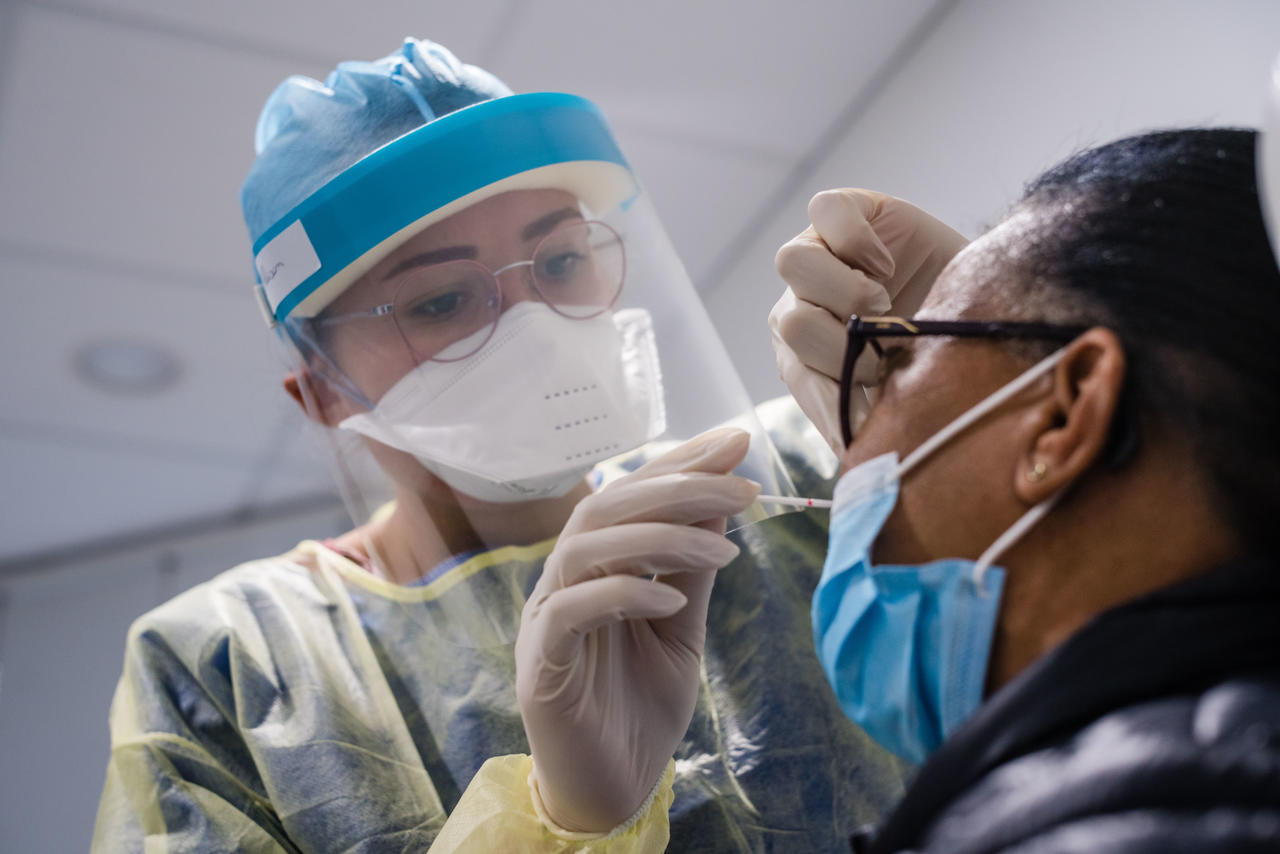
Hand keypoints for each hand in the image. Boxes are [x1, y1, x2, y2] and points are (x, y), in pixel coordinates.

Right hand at [515, 428, 759, 832]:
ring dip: (659, 536)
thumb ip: (692, 570)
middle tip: (742, 485)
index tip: (736, 441)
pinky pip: (572, 609)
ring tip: (722, 548)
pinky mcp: (541, 662)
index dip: (680, 463)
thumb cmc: (641, 705)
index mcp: (597, 566)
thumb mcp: (682, 629)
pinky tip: (669, 600)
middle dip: (678, 486)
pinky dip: (623, 593)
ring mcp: (546, 618)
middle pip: (606, 506)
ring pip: (586, 546)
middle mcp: (565, 580)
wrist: (612, 789)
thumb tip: (722, 501)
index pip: (632, 494)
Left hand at [770, 188, 967, 450]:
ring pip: (792, 265)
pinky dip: (857, 240)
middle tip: (887, 347)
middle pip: (790, 321)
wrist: (984, 291)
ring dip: (848, 291)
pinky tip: (885, 262)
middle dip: (846, 342)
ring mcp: (817, 253)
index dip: (840, 388)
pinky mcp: (844, 210)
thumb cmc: (940, 348)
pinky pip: (826, 212)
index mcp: (805, 354)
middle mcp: (801, 303)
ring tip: (885, 303)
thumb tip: (857, 466)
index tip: (882, 394)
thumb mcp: (906, 389)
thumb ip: (872, 419)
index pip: (798, 374)